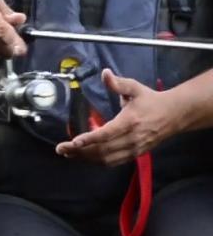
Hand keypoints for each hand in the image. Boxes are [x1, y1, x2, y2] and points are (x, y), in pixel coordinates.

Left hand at [55, 68, 180, 166]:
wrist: (174, 115)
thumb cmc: (151, 100)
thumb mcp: (135, 88)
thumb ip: (118, 83)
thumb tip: (104, 73)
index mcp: (130, 121)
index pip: (106, 134)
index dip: (89, 139)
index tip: (73, 141)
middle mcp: (131, 138)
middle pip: (102, 150)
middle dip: (79, 151)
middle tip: (61, 149)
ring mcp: (133, 149)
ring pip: (106, 159)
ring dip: (85, 158)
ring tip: (68, 154)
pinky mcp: (134, 155)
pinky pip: (112, 162)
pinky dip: (96, 161)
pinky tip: (84, 157)